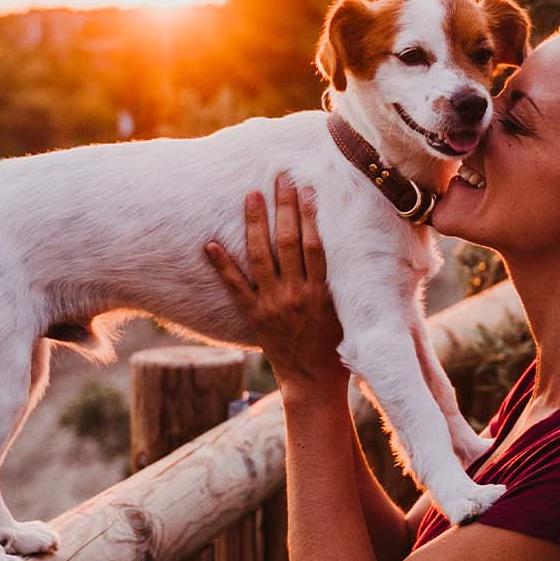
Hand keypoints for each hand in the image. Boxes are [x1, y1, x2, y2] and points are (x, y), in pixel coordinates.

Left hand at [206, 173, 347, 391]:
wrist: (313, 382)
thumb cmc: (335, 344)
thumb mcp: (346, 312)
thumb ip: (341, 282)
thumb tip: (349, 245)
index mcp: (320, 293)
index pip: (315, 246)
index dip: (311, 216)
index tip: (308, 190)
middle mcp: (295, 295)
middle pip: (287, 243)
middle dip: (284, 208)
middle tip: (280, 178)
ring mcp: (272, 305)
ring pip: (260, 257)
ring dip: (255, 224)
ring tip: (251, 195)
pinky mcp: (253, 316)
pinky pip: (234, 287)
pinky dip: (222, 265)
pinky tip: (210, 243)